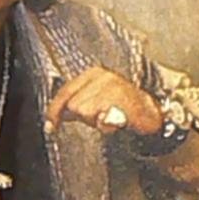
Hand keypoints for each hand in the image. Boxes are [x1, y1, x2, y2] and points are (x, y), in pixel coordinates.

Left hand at [43, 66, 162, 136]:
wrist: (148, 114)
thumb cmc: (121, 106)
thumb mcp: (94, 98)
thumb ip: (75, 101)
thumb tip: (56, 112)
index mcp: (93, 73)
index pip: (65, 91)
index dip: (55, 111)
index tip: (51, 126)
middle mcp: (104, 77)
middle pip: (74, 104)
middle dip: (80, 115)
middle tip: (95, 118)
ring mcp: (114, 88)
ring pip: (85, 111)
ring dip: (93, 120)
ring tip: (105, 118)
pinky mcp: (124, 101)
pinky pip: (103, 118)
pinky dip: (106, 124)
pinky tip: (112, 122)